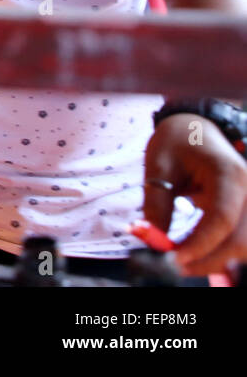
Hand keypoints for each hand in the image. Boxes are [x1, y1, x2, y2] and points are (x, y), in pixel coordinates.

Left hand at [144, 112, 246, 275]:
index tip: (173, 258)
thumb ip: (157, 203)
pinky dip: (220, 252)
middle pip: (240, 240)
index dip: (200, 244)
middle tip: (173, 265)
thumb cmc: (176, 142)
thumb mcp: (158, 164)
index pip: (222, 218)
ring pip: (244, 246)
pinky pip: (241, 241)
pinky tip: (196, 250)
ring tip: (181, 256)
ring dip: (214, 259)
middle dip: (206, 259)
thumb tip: (155, 240)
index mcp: (229, 173)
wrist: (196, 128)